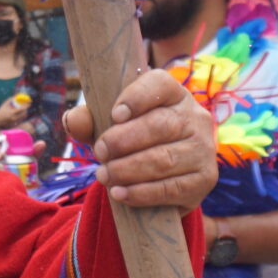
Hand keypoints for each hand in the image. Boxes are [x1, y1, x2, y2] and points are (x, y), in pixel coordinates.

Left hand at [64, 68, 214, 209]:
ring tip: (103, 175)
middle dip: (123, 140)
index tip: (114, 115)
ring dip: (128, 169)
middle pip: (160, 125)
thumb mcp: (108, 126)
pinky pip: (172, 187)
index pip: (159, 84)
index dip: (136, 98)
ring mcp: (203, 149)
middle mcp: (194, 118)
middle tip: (100, 152)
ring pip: (165, 159)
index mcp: (172, 95)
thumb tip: (73, 121)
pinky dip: (142, 192)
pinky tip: (120, 193)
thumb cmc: (131, 141)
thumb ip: (88, 120)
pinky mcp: (204, 179)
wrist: (161, 178)